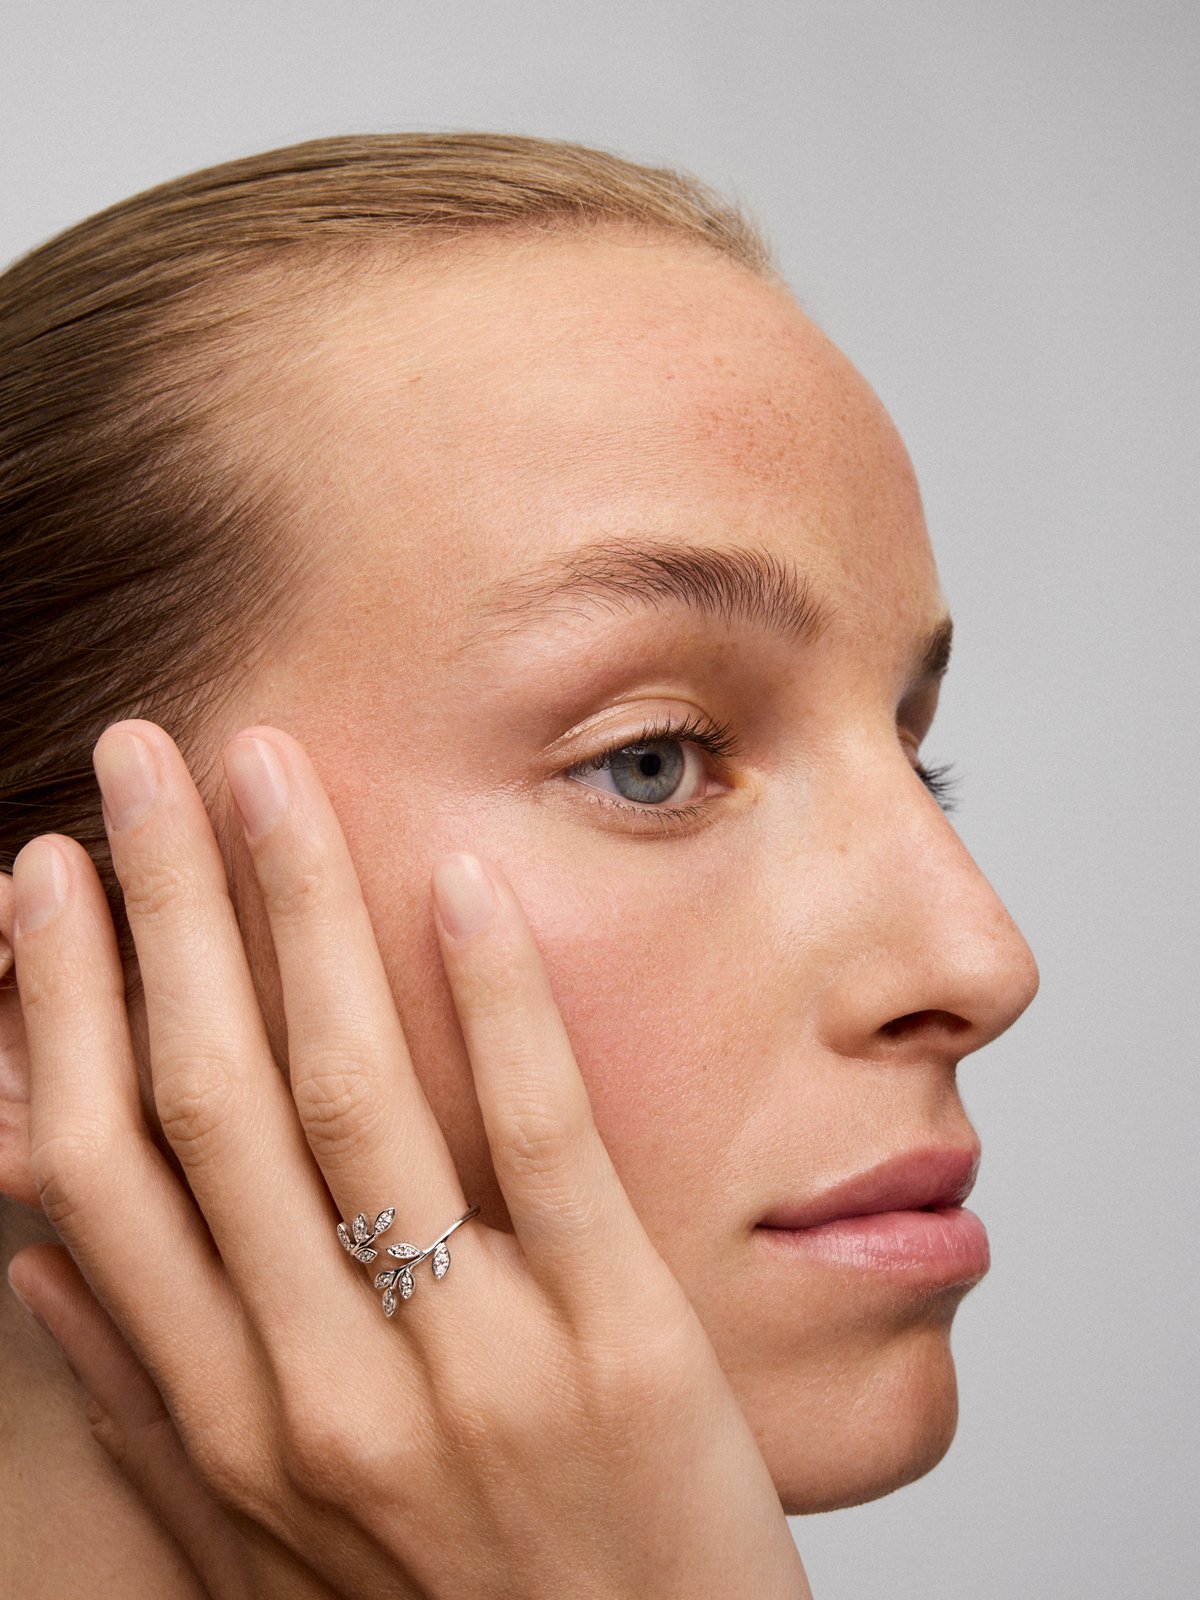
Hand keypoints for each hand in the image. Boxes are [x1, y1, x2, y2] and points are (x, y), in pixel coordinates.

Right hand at [8, 721, 810, 1598]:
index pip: (96, 1177)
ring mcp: (468, 1363)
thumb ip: (145, 1413)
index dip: (57, 1007)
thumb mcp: (262, 1552)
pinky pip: (540, 1140)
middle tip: (135, 760)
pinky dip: (496, 998)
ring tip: (262, 768)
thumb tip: (35, 1265)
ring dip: (295, 909)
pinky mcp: (616, 1343)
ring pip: (350, 1093)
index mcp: (223, 1429)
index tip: (44, 879)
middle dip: (160, 907)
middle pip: (206, 1100)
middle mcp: (319, 1391)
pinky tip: (463, 876)